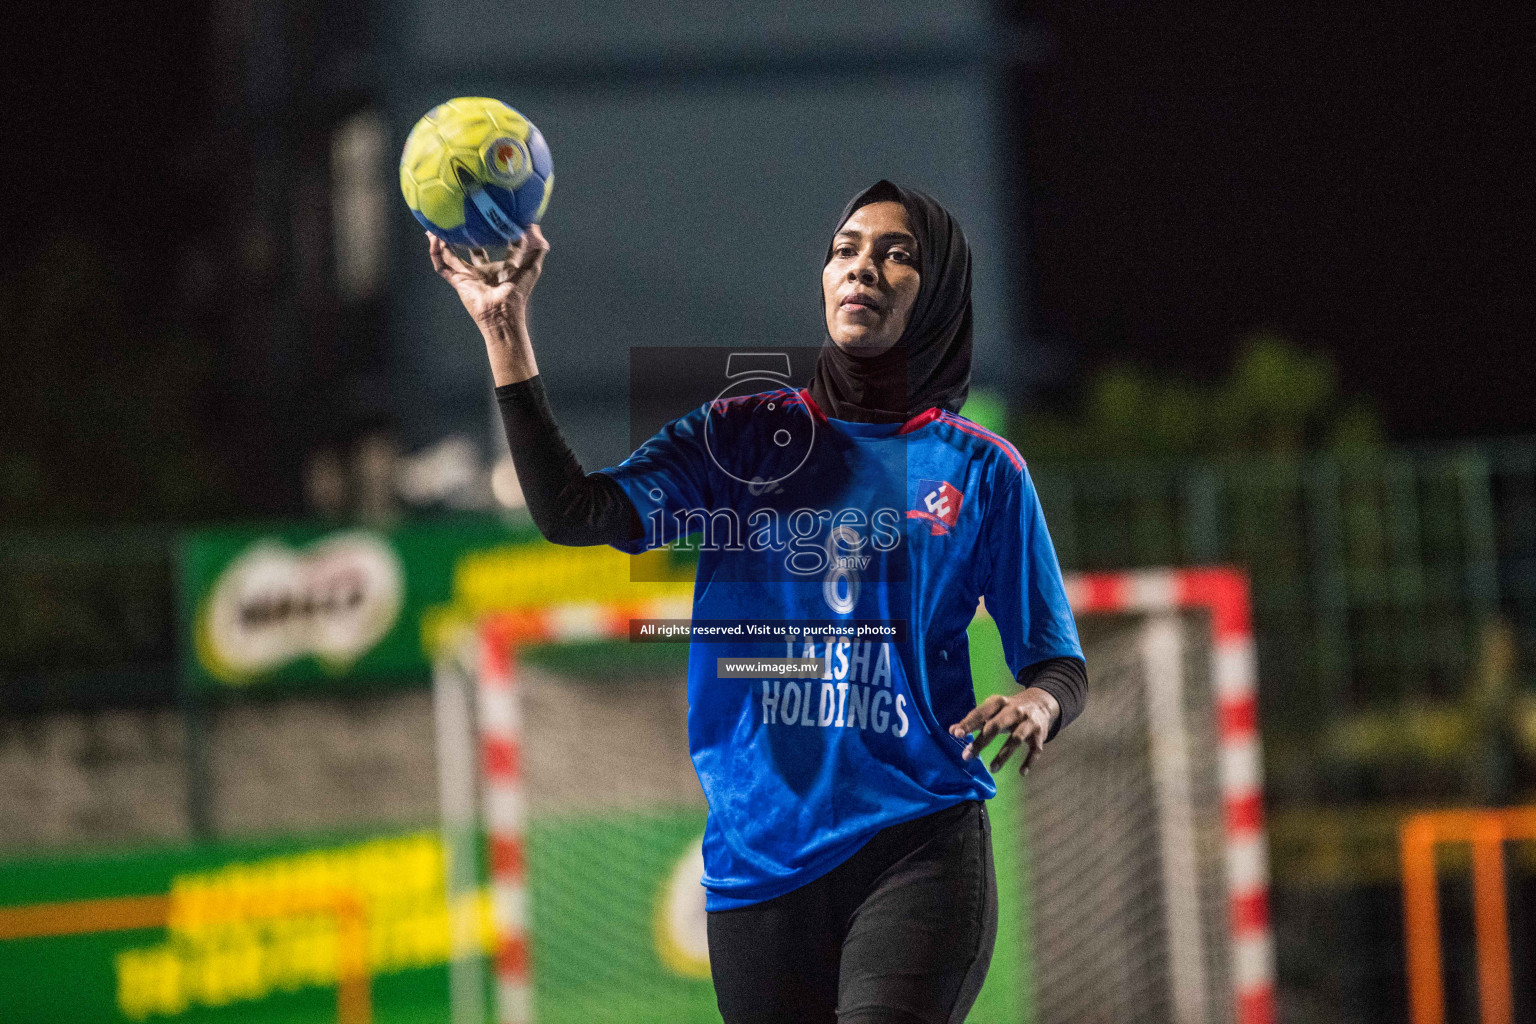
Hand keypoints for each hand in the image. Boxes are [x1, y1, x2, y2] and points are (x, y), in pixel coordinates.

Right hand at [428, 226, 548, 329]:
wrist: (504, 313)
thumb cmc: (518, 293)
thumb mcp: (532, 267)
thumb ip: (537, 248)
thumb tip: (535, 225)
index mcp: (495, 268)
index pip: (486, 247)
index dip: (482, 233)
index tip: (480, 218)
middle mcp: (479, 270)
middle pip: (464, 250)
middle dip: (457, 237)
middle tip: (452, 222)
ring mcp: (467, 276)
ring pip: (449, 255)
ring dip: (441, 242)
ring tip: (435, 227)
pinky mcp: (458, 281)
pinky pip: (442, 266)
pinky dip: (436, 253)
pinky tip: (433, 240)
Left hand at [948, 687, 1060, 774]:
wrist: (1041, 702)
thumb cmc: (1009, 709)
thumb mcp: (993, 709)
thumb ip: (975, 720)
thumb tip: (952, 730)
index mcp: (999, 702)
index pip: (981, 713)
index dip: (969, 723)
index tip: (956, 734)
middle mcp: (1015, 710)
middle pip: (996, 726)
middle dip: (981, 742)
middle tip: (967, 757)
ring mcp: (1029, 722)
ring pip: (1016, 739)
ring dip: (1003, 755)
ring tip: (992, 769)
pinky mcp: (1040, 734)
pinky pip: (1035, 749)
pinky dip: (1029, 761)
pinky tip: (1022, 772)